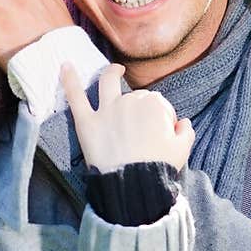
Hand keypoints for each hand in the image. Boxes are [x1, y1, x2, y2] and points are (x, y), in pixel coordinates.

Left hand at [61, 63, 194, 173]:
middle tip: (140, 130)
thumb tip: (183, 123)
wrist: (133, 184)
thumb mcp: (182, 150)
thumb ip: (186, 132)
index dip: (161, 117)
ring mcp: (107, 110)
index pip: (158, 104)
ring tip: (115, 71)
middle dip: (139, 107)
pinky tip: (64, 66)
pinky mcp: (87, 122)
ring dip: (111, 72)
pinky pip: (75, 97)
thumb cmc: (159, 168)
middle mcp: (130, 101)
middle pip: (135, 96)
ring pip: (107, 82)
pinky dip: (69, 80)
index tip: (161, 132)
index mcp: (155, 106)